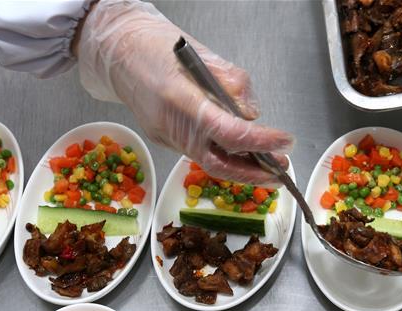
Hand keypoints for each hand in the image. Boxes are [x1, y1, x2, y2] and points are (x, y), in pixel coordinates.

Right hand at [76, 0, 292, 184]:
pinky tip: (240, 153)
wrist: (117, 51)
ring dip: (241, 169)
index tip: (284, 141)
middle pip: (219, 164)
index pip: (231, 134)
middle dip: (254, 173)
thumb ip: (232, 86)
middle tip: (280, 169)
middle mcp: (173, 126)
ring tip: (267, 165)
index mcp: (183, 101)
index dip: (262, 143)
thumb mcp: (205, 56)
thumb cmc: (156, 46)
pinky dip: (223, 156)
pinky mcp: (164, 140)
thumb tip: (251, 114)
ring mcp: (167, 137)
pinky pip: (198, 154)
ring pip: (209, 164)